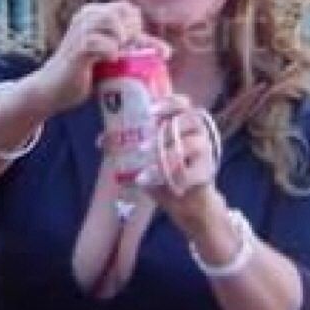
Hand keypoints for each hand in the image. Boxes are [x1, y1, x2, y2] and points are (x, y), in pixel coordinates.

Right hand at [25, 0, 170, 115]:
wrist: (52, 91)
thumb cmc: (83, 73)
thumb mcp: (110, 56)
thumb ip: (132, 49)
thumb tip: (166, 51)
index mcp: (93, 14)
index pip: (127, 8)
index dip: (138, 26)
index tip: (145, 48)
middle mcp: (86, 17)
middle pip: (123, 9)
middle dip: (133, 31)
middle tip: (130, 51)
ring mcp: (80, 31)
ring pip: (111, 20)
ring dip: (123, 39)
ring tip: (121, 55)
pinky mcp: (77, 49)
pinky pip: (99, 43)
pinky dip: (111, 52)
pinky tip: (111, 62)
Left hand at [135, 94, 222, 225]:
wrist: (189, 206)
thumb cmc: (167, 176)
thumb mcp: (147, 159)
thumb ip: (131, 147)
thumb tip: (102, 141)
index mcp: (183, 122)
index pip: (181, 103)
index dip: (167, 103)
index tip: (149, 110)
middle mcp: (198, 131)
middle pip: (186, 119)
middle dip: (163, 131)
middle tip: (143, 147)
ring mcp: (206, 150)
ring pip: (188, 144)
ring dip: (166, 156)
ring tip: (148, 171)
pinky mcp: (208, 171)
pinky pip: (190, 171)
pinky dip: (174, 178)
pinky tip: (163, 185)